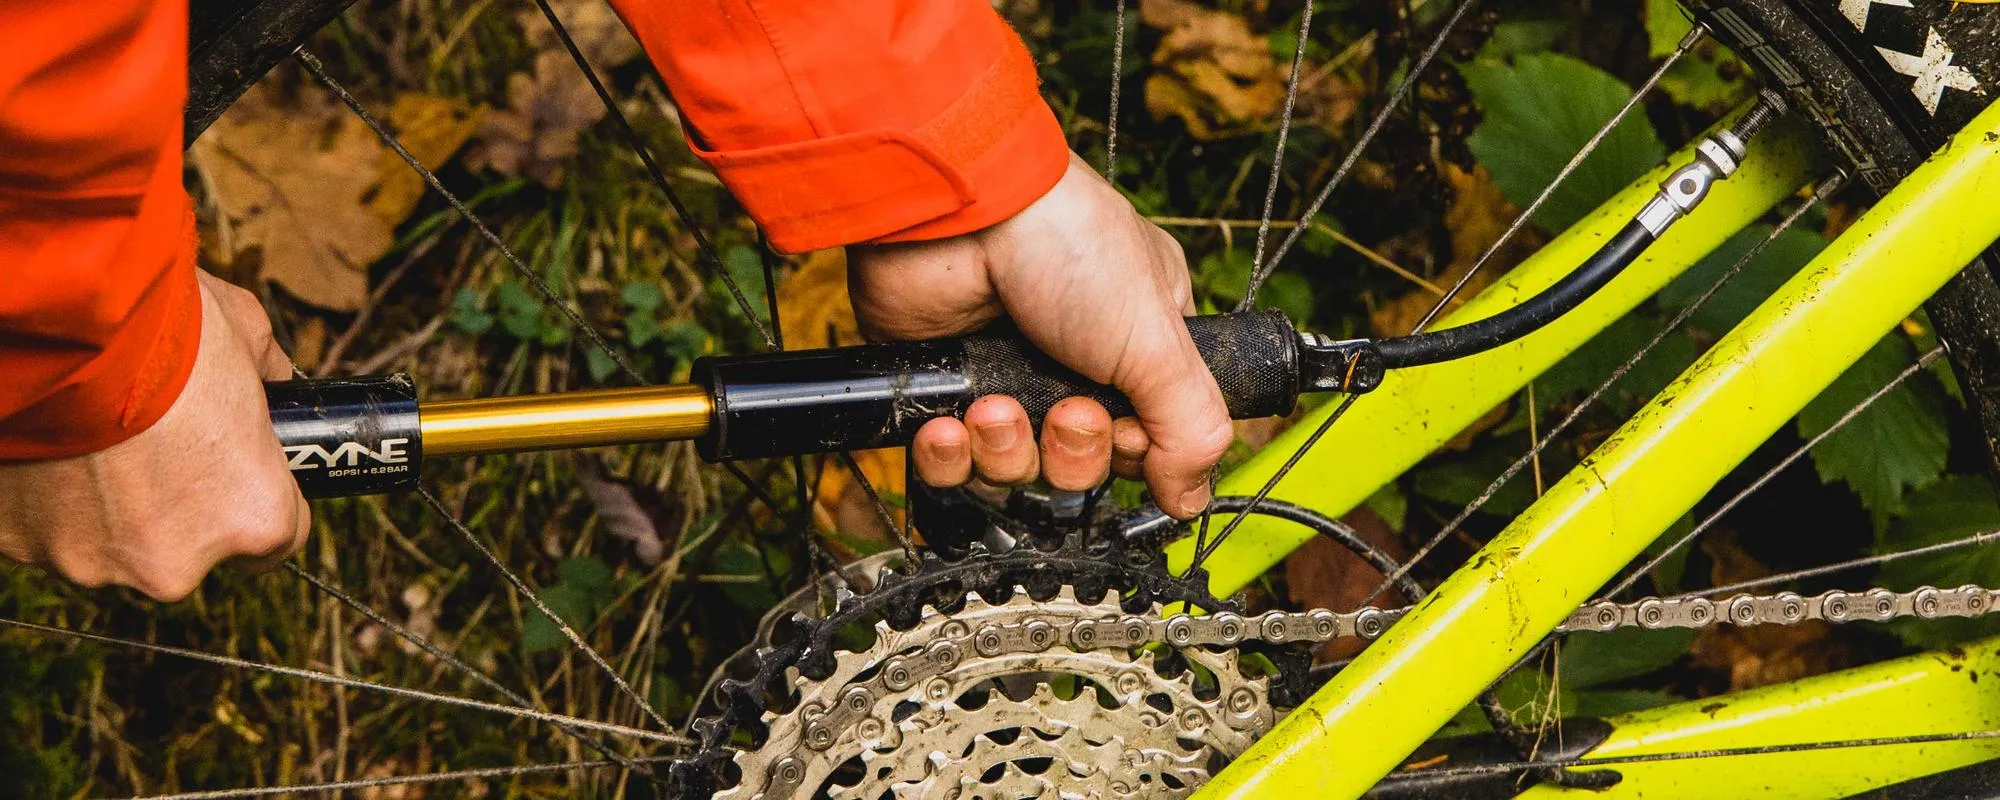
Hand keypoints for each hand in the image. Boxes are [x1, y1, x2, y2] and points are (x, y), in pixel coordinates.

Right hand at [0, 271, 308, 599]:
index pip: (278, 539)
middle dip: (176, 504)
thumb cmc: (162, 327)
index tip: (236, 471)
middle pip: (188, 548)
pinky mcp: (21, 548)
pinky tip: (50, 447)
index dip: (257, 498)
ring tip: (93, 439)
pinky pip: (45, 529)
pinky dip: (47, 499)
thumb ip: (268, 377)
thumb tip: (274, 381)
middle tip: (153, 441)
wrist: (55, 320)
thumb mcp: (247, 332)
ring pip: (111, 544)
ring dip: (106, 506)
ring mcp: (92, 563)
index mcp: (254, 519)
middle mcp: (177, 564)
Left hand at [848, 152, 1232, 518]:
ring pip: (1013, 471)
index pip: (1144, 442)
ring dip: (1006, 449)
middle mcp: (1071, 365)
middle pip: (1078, 466)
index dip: (1129, 452)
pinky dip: (949, 456)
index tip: (1122, 427)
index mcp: (1138, 347)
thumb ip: (1189, 427)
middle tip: (1063, 409)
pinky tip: (952, 421)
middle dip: (1068, 451)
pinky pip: (949, 463)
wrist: (959, 211)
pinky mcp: (946, 388)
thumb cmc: (1065, 243)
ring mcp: (1004, 376)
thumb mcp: (1157, 337)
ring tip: (996, 405)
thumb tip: (1193, 499)